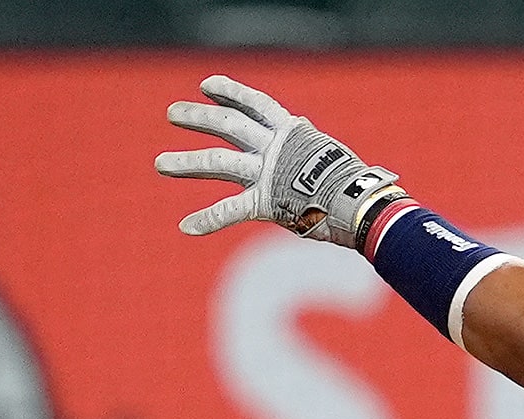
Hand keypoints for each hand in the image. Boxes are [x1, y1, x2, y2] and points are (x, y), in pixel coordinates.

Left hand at [153, 74, 401, 244]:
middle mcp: (274, 148)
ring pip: (218, 161)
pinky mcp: (265, 202)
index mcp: (291, 132)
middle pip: (228, 125)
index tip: (207, 86)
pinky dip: (208, 219)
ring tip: (160, 165)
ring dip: (186, 163)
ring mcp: (267, 173)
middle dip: (198, 117)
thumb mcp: (328, 152)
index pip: (255, 104)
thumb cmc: (354, 184)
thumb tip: (304, 135)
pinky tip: (186, 227)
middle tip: (173, 113)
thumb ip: (306, 145)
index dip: (230, 92)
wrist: (362, 205)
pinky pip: (230, 209)